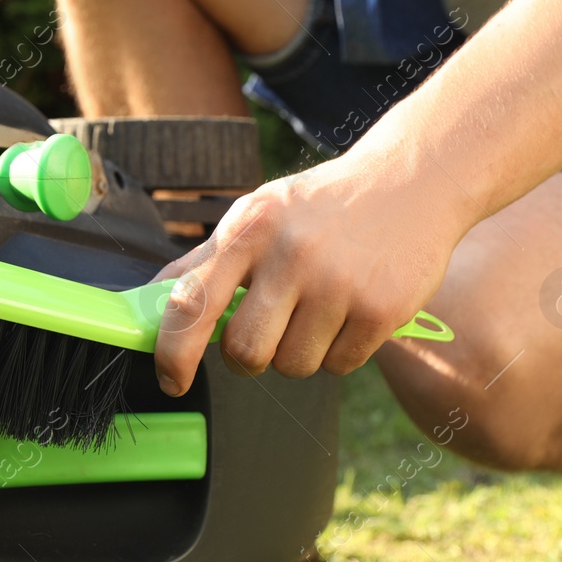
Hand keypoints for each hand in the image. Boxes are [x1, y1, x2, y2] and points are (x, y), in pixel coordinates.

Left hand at [152, 147, 475, 390]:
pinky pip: (340, 366)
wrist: (411, 182)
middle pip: (245, 352)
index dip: (172, 352)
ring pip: (293, 365)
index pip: (191, 302)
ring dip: (298, 351)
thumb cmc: (319, 206)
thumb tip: (149, 299)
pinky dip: (340, 350)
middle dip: (248, 357)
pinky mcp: (382, 309)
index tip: (171, 379)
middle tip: (266, 332)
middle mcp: (291, 255)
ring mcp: (339, 283)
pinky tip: (351, 310)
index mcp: (249, 228)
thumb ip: (204, 260)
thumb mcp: (258, 213)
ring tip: (317, 308)